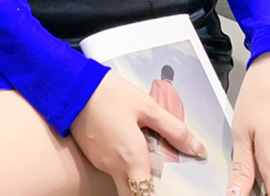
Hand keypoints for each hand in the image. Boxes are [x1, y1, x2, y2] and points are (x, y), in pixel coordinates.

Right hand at [70, 69, 206, 195]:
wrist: (73, 85)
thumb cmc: (110, 93)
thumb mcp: (146, 106)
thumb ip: (173, 129)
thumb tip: (196, 148)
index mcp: (132, 159)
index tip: (167, 190)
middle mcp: (114, 167)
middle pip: (132, 195)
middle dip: (144, 190)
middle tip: (155, 174)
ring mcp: (100, 162)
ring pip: (121, 179)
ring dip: (133, 172)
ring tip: (142, 146)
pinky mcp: (91, 153)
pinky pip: (109, 165)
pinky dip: (120, 160)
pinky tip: (124, 138)